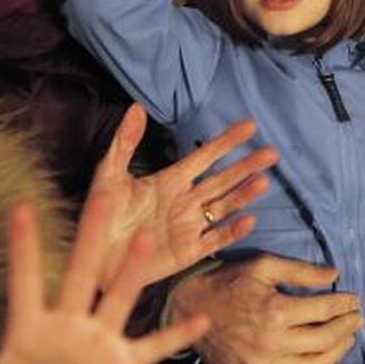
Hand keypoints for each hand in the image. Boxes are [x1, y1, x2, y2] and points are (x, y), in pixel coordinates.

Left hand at [0, 200, 209, 363]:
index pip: (26, 281)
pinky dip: (176, 336)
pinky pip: (154, 347)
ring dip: (132, 275)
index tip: (20, 207)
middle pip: (83, 274)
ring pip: (119, 299)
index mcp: (32, 326)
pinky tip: (203, 317)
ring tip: (145, 242)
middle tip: (106, 191)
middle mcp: (71, 323)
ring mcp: (102, 340)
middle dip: (91, 238)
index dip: (23, 249)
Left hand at [88, 103, 275, 289]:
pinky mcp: (187, 252)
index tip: (250, 126)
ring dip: (244, 195)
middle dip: (246, 166)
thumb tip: (136, 107)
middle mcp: (185, 201)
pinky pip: (215, 240)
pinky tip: (248, 220)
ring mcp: (189, 226)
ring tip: (264, 181)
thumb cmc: (101, 215)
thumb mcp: (108, 175)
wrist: (93, 256)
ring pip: (224, 206)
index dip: (226, 142)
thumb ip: (125, 142)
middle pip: (222, 180)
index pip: (205, 157)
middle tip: (271, 153)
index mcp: (169, 181)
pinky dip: (232, 231)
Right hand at [169, 254, 361, 363]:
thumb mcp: (263, 266)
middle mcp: (270, 345)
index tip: (354, 301)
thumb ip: (300, 271)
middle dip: (346, 329)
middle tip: (356, 321)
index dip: (345, 306)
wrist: (188, 307)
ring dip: (336, 355)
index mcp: (275, 312)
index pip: (324, 311)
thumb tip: (335, 276)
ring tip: (344, 342)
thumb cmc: (227, 283)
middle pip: (324, 341)